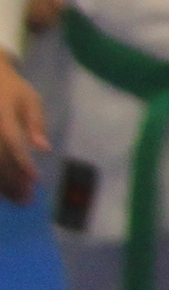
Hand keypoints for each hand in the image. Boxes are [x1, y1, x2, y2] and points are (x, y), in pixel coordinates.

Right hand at [0, 59, 41, 200]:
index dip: (22, 161)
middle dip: (11, 180)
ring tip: (17, 199)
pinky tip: (4, 191)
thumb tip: (44, 148)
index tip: (34, 179)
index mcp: (1, 113)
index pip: (11, 141)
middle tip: (27, 198)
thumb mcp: (30, 99)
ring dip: (1, 183)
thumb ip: (36, 122)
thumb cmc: (12, 89)